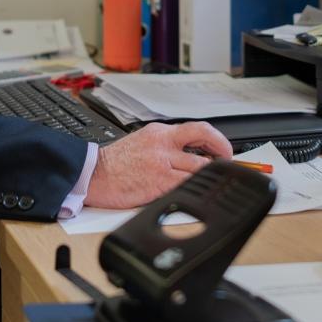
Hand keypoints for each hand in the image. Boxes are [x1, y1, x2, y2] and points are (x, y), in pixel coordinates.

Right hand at [85, 121, 233, 208]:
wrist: (93, 175)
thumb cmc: (115, 164)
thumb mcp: (142, 143)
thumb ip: (166, 146)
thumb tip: (192, 156)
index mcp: (159, 132)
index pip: (197, 128)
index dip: (217, 139)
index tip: (223, 150)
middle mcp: (163, 143)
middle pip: (204, 138)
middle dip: (222, 151)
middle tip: (228, 162)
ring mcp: (162, 162)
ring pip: (200, 166)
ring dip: (209, 175)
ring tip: (208, 181)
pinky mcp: (159, 182)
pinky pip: (187, 185)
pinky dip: (196, 189)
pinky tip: (195, 192)